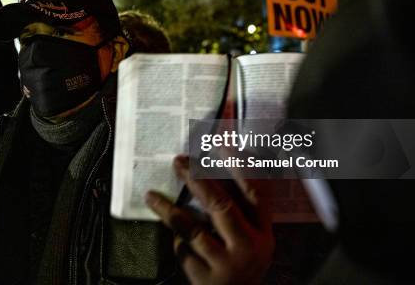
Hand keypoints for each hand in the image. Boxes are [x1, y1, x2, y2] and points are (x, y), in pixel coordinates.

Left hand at [145, 155, 273, 284]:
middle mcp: (249, 246)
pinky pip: (183, 250)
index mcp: (263, 231)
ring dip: (169, 209)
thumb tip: (210, 170)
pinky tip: (168, 232)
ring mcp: (227, 264)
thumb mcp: (250, 238)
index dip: (239, 167)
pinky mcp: (206, 278)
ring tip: (152, 196)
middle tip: (179, 161)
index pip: (255, 193)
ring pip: (193, 229)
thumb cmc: (240, 263)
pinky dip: (175, 240)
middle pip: (221, 205)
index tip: (221, 144)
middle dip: (197, 179)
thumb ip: (238, 210)